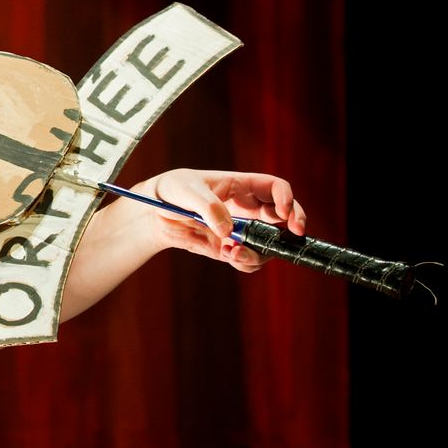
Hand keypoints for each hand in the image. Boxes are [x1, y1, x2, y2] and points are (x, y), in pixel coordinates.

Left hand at [138, 168, 306, 271]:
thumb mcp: (185, 190)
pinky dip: (244, 261)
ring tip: (234, 251)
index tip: (284, 213)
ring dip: (260, 250)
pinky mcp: (229, 248)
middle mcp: (247, 208)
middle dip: (295, 225)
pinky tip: (226, 254)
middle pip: (285, 216)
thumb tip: (229, 231)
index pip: (275, 188)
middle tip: (294, 234)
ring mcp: (241, 230)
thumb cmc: (171, 191)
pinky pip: (248, 259)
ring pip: (268, 243)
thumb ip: (208, 206)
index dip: (287, 198)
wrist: (153, 214)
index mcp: (242, 186)